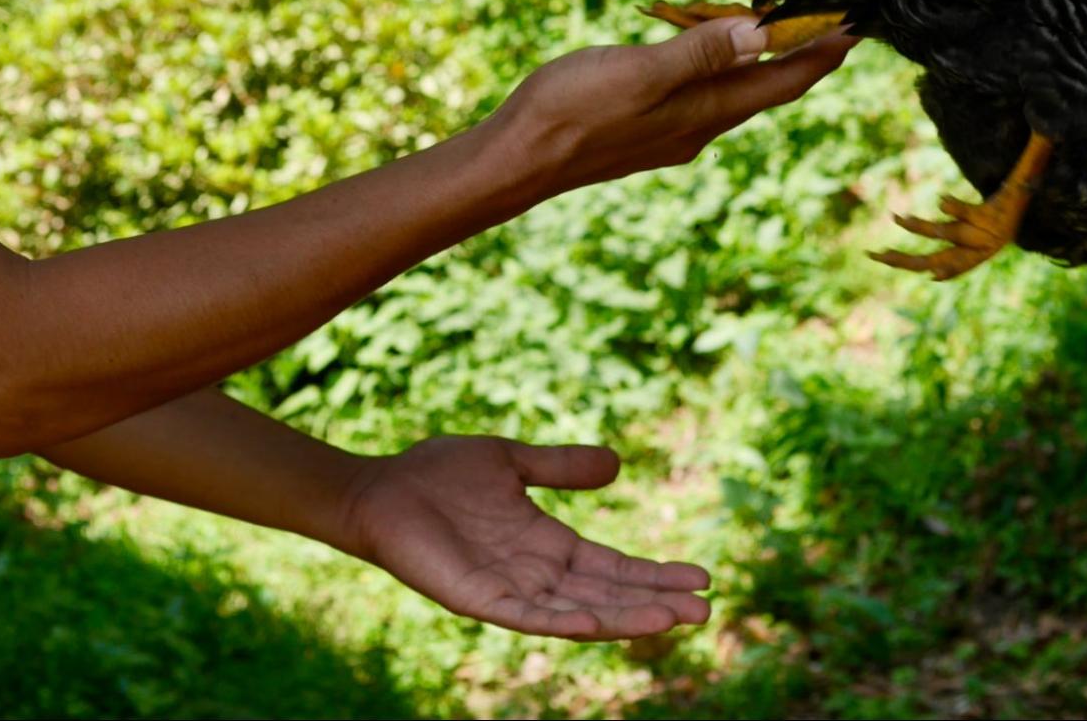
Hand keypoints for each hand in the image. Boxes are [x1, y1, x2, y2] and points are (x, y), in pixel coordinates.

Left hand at [337, 435, 711, 639]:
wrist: (381, 488)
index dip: (654, 574)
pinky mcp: (478, 598)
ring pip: (578, 612)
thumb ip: (560, 467)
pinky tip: (598, 625)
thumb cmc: (437, 474)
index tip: (702, 577)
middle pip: (606, 595)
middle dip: (654, 602)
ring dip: (625, 618)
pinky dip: (564, 623)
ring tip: (673, 620)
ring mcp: (508, 589)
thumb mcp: (511, 461)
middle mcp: (534, 573)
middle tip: (705, 610)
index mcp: (546, 542)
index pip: (612, 566)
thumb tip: (618, 465)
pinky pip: (528, 617)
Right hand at [501, 15, 855, 198]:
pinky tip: (697, 57)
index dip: (822, 54)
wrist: (517, 161)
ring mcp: (670, 134)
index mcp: (705, 111)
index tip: (856, 27)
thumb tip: (763, 34)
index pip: (784, 81)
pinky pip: (696, 97)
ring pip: (729, 93)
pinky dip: (713, 70)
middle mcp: (697, 128)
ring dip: (753, 60)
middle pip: (764, 88)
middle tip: (822, 19)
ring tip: (767, 28)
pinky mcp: (642, 131)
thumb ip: (701, 54)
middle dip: (797, 54)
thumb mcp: (640, 72)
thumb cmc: (572, 111)